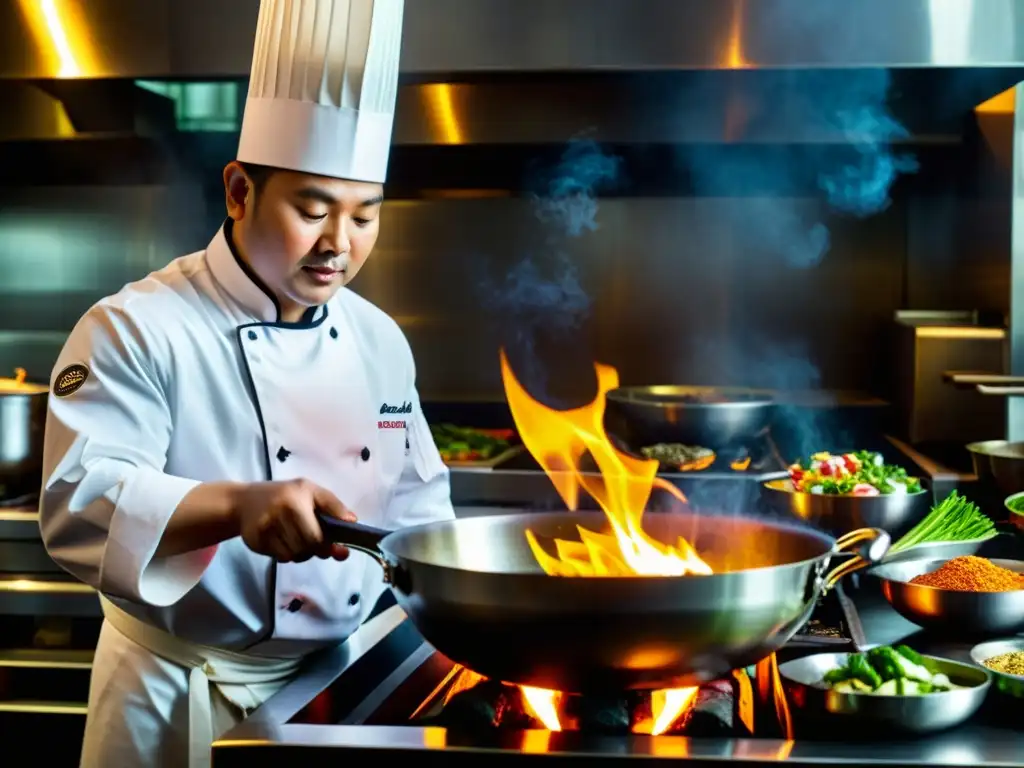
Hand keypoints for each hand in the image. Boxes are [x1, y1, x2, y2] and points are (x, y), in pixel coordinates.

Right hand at [236, 479, 355, 562]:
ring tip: (295, 539)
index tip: (333, 547)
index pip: (317, 536)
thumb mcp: (311, 491)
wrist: (244, 501)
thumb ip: (333, 506)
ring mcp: (264, 528)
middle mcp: (279, 514)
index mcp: (296, 501)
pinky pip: (278, 558)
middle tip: (312, 542)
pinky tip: (280, 541)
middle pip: (305, 548)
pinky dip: (284, 554)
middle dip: (314, 550)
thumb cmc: (285, 495)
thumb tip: (353, 521)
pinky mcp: (253, 541)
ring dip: (299, 553)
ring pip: (293, 556)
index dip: (327, 546)